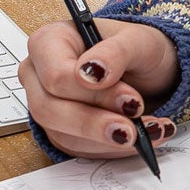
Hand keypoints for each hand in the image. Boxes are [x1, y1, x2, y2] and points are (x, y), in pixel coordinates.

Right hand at [20, 18, 179, 158]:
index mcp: (49, 41)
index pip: (55, 75)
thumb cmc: (135, 47)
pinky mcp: (61, 131)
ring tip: (148, 130)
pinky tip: (140, 138)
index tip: (129, 100)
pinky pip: (79, 150)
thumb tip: (93, 70)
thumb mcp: (137, 40)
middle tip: (133, 129)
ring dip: (109, 140)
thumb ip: (114, 52)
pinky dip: (112, 148)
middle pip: (49, 110)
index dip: (90, 93)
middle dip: (95, 124)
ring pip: (64, 136)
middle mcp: (40, 74)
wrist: (149, 70)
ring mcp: (48, 105)